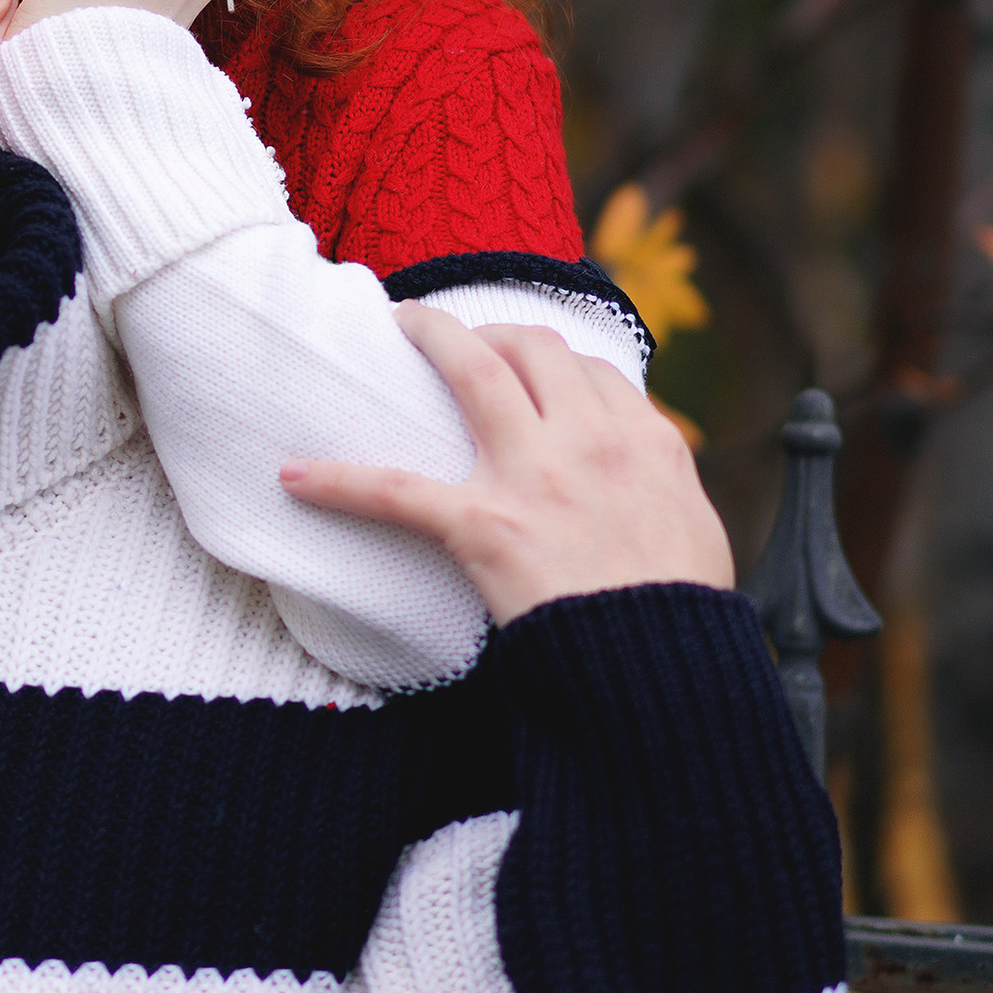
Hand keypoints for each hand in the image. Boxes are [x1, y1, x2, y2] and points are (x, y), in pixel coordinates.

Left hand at [279, 310, 733, 626]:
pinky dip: (339, 482)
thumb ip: (665, 483)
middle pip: (531, 347)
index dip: (552, 363)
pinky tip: (295, 477)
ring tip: (400, 323)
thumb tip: (646, 471)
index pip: (590, 370)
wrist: (660, 668)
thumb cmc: (680, 614)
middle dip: (491, 330)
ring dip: (429, 334)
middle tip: (457, 338)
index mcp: (644, 441)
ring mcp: (533, 476)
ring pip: (471, 368)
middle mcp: (589, 440)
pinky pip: (396, 492)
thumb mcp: (697, 528)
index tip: (527, 369)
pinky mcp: (483, 525)